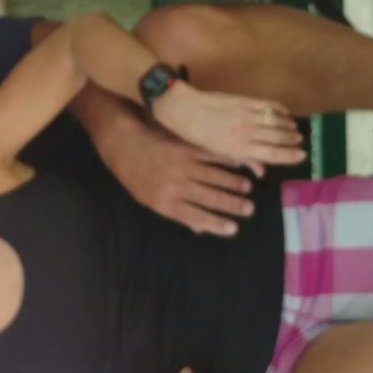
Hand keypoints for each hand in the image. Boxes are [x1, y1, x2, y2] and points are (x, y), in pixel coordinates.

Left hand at [98, 105, 255, 233]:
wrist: (123, 143)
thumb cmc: (136, 176)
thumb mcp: (150, 200)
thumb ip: (176, 213)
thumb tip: (201, 229)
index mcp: (165, 202)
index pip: (196, 216)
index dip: (216, 224)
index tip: (234, 228)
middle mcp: (175, 185)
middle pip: (209, 197)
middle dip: (232, 204)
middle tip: (249, 208)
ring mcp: (181, 164)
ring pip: (214, 175)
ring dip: (233, 182)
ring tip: (247, 187)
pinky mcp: (184, 146)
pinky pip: (210, 154)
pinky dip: (226, 159)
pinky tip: (238, 163)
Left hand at [156, 78, 305, 172]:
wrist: (185, 111)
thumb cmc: (199, 136)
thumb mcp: (220, 153)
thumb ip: (244, 160)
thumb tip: (262, 172)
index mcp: (240, 149)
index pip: (272, 154)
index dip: (290, 155)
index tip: (302, 155)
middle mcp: (246, 132)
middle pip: (278, 136)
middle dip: (292, 139)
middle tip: (300, 141)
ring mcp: (246, 114)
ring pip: (276, 120)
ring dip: (288, 124)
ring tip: (295, 128)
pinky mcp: (244, 100)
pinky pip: (267, 105)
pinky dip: (279, 109)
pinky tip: (284, 112)